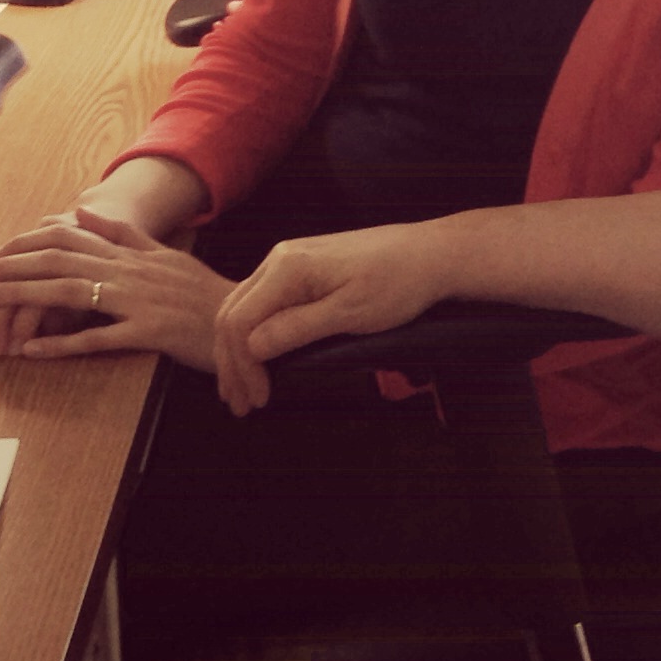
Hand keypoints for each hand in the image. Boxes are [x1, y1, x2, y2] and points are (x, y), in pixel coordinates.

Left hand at [0, 216, 234, 370]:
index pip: (70, 238)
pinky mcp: (149, 331)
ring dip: (27, 295)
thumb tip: (88, 213)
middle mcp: (130, 270)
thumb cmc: (203, 292)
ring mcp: (139, 300)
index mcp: (132, 253)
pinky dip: (63, 343)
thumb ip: (125, 233)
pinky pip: (99, 337)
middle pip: (61, 261)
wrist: (244, 321)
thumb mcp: (165, 254)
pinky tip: (33, 350)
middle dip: (14, 265)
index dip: (28, 242)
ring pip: (72, 293)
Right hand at [210, 221, 455, 415]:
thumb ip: (298, 328)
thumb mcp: (351, 313)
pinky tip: (259, 360)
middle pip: (233, 315)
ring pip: (243, 309)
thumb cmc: (398, 281)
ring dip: (238, 352)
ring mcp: (288, 262)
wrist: (428, 254)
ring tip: (243, 391)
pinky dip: (254, 335)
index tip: (259, 398)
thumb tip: (252, 347)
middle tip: (241, 406)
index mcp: (288, 267)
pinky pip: (263, 304)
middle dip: (231, 364)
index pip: (240, 321)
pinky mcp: (301, 270)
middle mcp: (280, 259)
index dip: (243, 366)